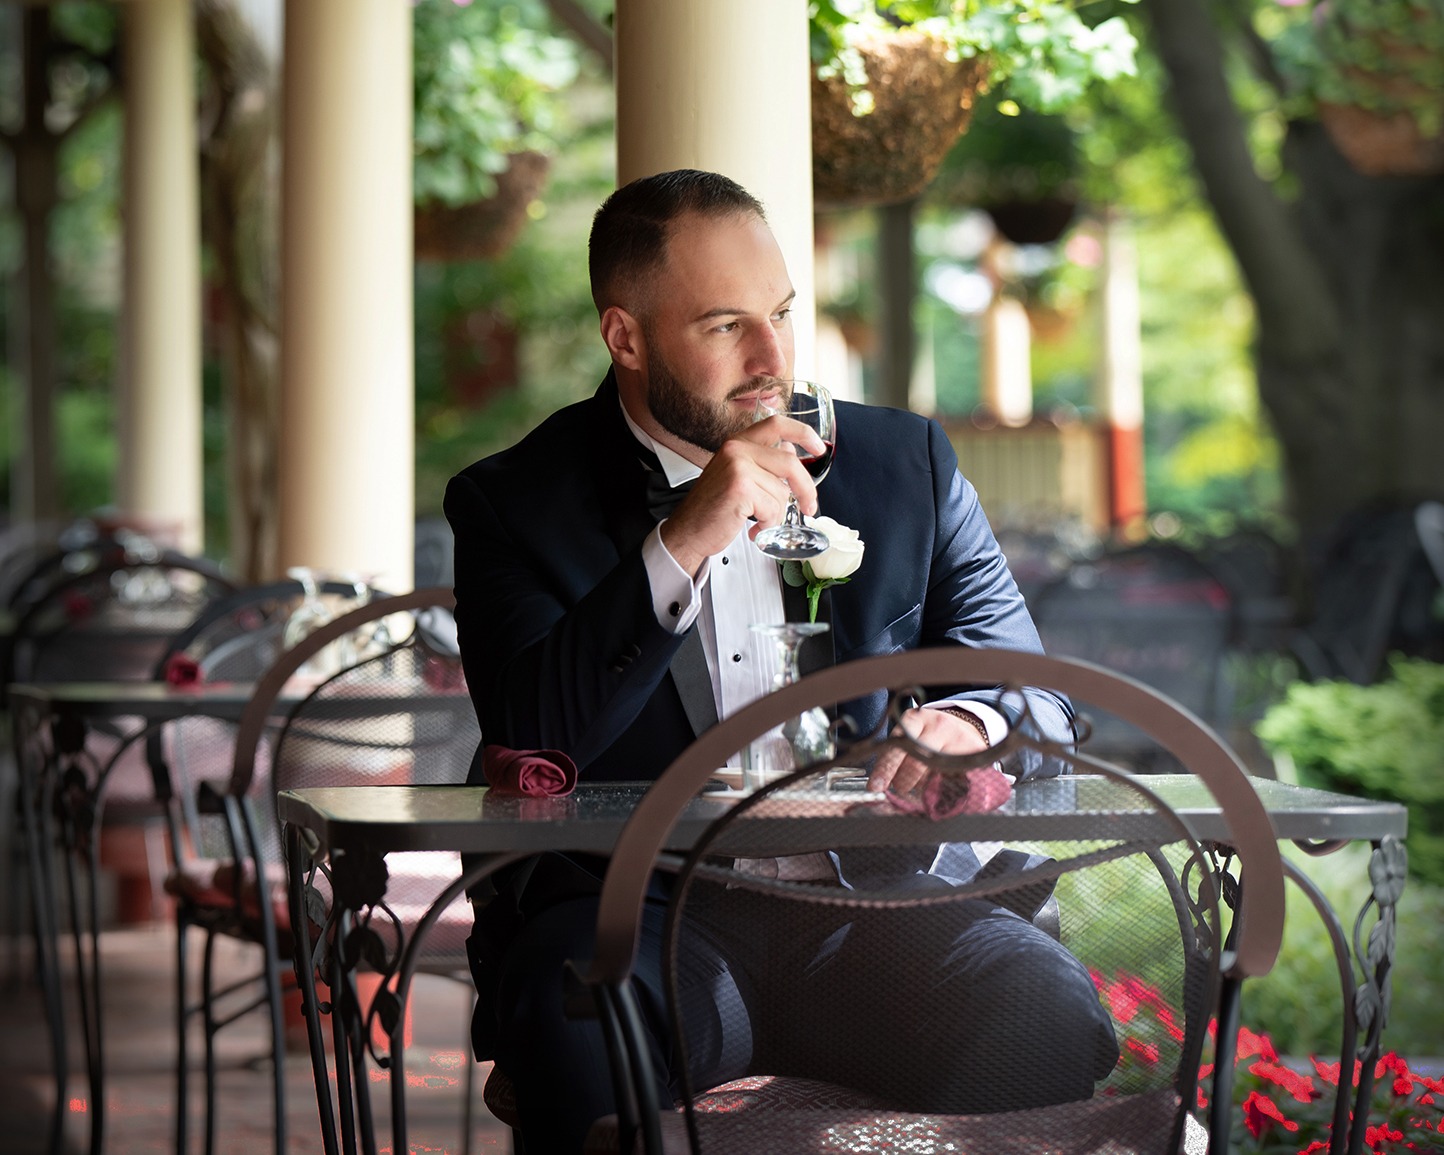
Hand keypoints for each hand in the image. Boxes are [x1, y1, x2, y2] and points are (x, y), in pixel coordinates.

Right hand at [660, 416, 823, 573]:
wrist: (687, 531)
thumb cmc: (712, 508)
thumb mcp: (737, 476)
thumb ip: (763, 463)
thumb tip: (790, 451)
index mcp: (737, 443)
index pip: (777, 424)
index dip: (803, 433)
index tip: (819, 448)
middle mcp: (736, 449)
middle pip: (790, 462)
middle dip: (805, 489)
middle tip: (809, 506)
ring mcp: (737, 466)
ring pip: (782, 492)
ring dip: (775, 514)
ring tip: (757, 520)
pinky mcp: (740, 488)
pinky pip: (772, 509)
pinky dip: (767, 524)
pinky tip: (752, 527)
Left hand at [868, 706, 990, 794]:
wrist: (966, 725)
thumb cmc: (929, 734)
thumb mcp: (910, 732)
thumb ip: (895, 752)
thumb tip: (877, 783)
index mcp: (916, 718)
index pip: (898, 742)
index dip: (886, 766)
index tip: (875, 786)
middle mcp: (938, 725)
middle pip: (917, 757)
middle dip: (904, 778)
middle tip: (899, 787)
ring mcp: (958, 738)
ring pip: (936, 768)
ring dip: (922, 783)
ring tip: (917, 786)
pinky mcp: (974, 752)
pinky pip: (954, 775)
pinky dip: (943, 784)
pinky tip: (937, 785)